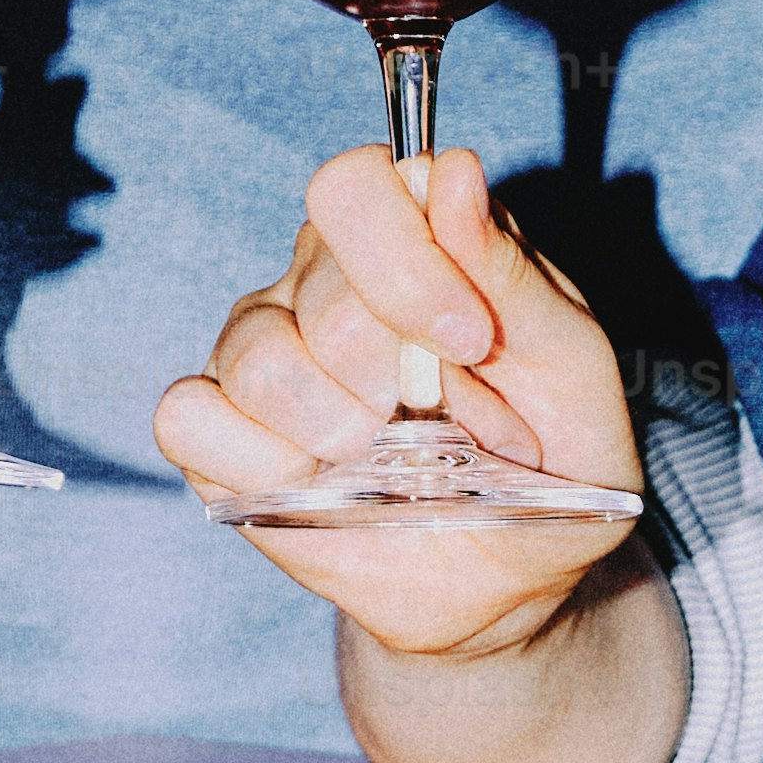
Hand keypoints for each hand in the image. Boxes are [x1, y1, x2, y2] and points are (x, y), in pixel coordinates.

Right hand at [154, 146, 642, 661]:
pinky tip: (315, 483)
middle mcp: (324, 278)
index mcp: (415, 238)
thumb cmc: (548, 468)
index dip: (405, 257)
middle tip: (435, 423)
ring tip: (380, 460)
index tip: (470, 342)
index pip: (357, 182)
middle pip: (317, 278)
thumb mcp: (573, 375)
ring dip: (334, 425)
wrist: (507, 586)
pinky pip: (189, 418)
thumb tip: (455, 175)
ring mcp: (261, 350)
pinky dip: (259, 465)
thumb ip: (513, 277)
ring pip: (255, 353)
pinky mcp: (216, 432)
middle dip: (389, 367)